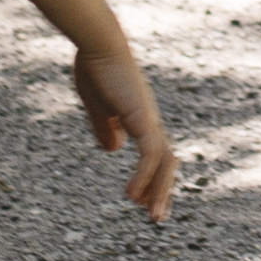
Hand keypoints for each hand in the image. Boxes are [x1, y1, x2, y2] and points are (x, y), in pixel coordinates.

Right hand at [70, 28, 179, 222]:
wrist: (98, 44)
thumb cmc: (95, 67)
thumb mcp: (97, 106)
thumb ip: (104, 127)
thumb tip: (113, 149)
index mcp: (138, 118)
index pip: (154, 154)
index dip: (151, 178)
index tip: (142, 202)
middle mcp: (149, 121)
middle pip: (165, 162)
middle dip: (161, 190)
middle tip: (156, 217)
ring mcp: (147, 119)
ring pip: (163, 162)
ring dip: (158, 190)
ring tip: (151, 215)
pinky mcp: (142, 118)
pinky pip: (149, 155)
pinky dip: (143, 177)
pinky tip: (131, 195)